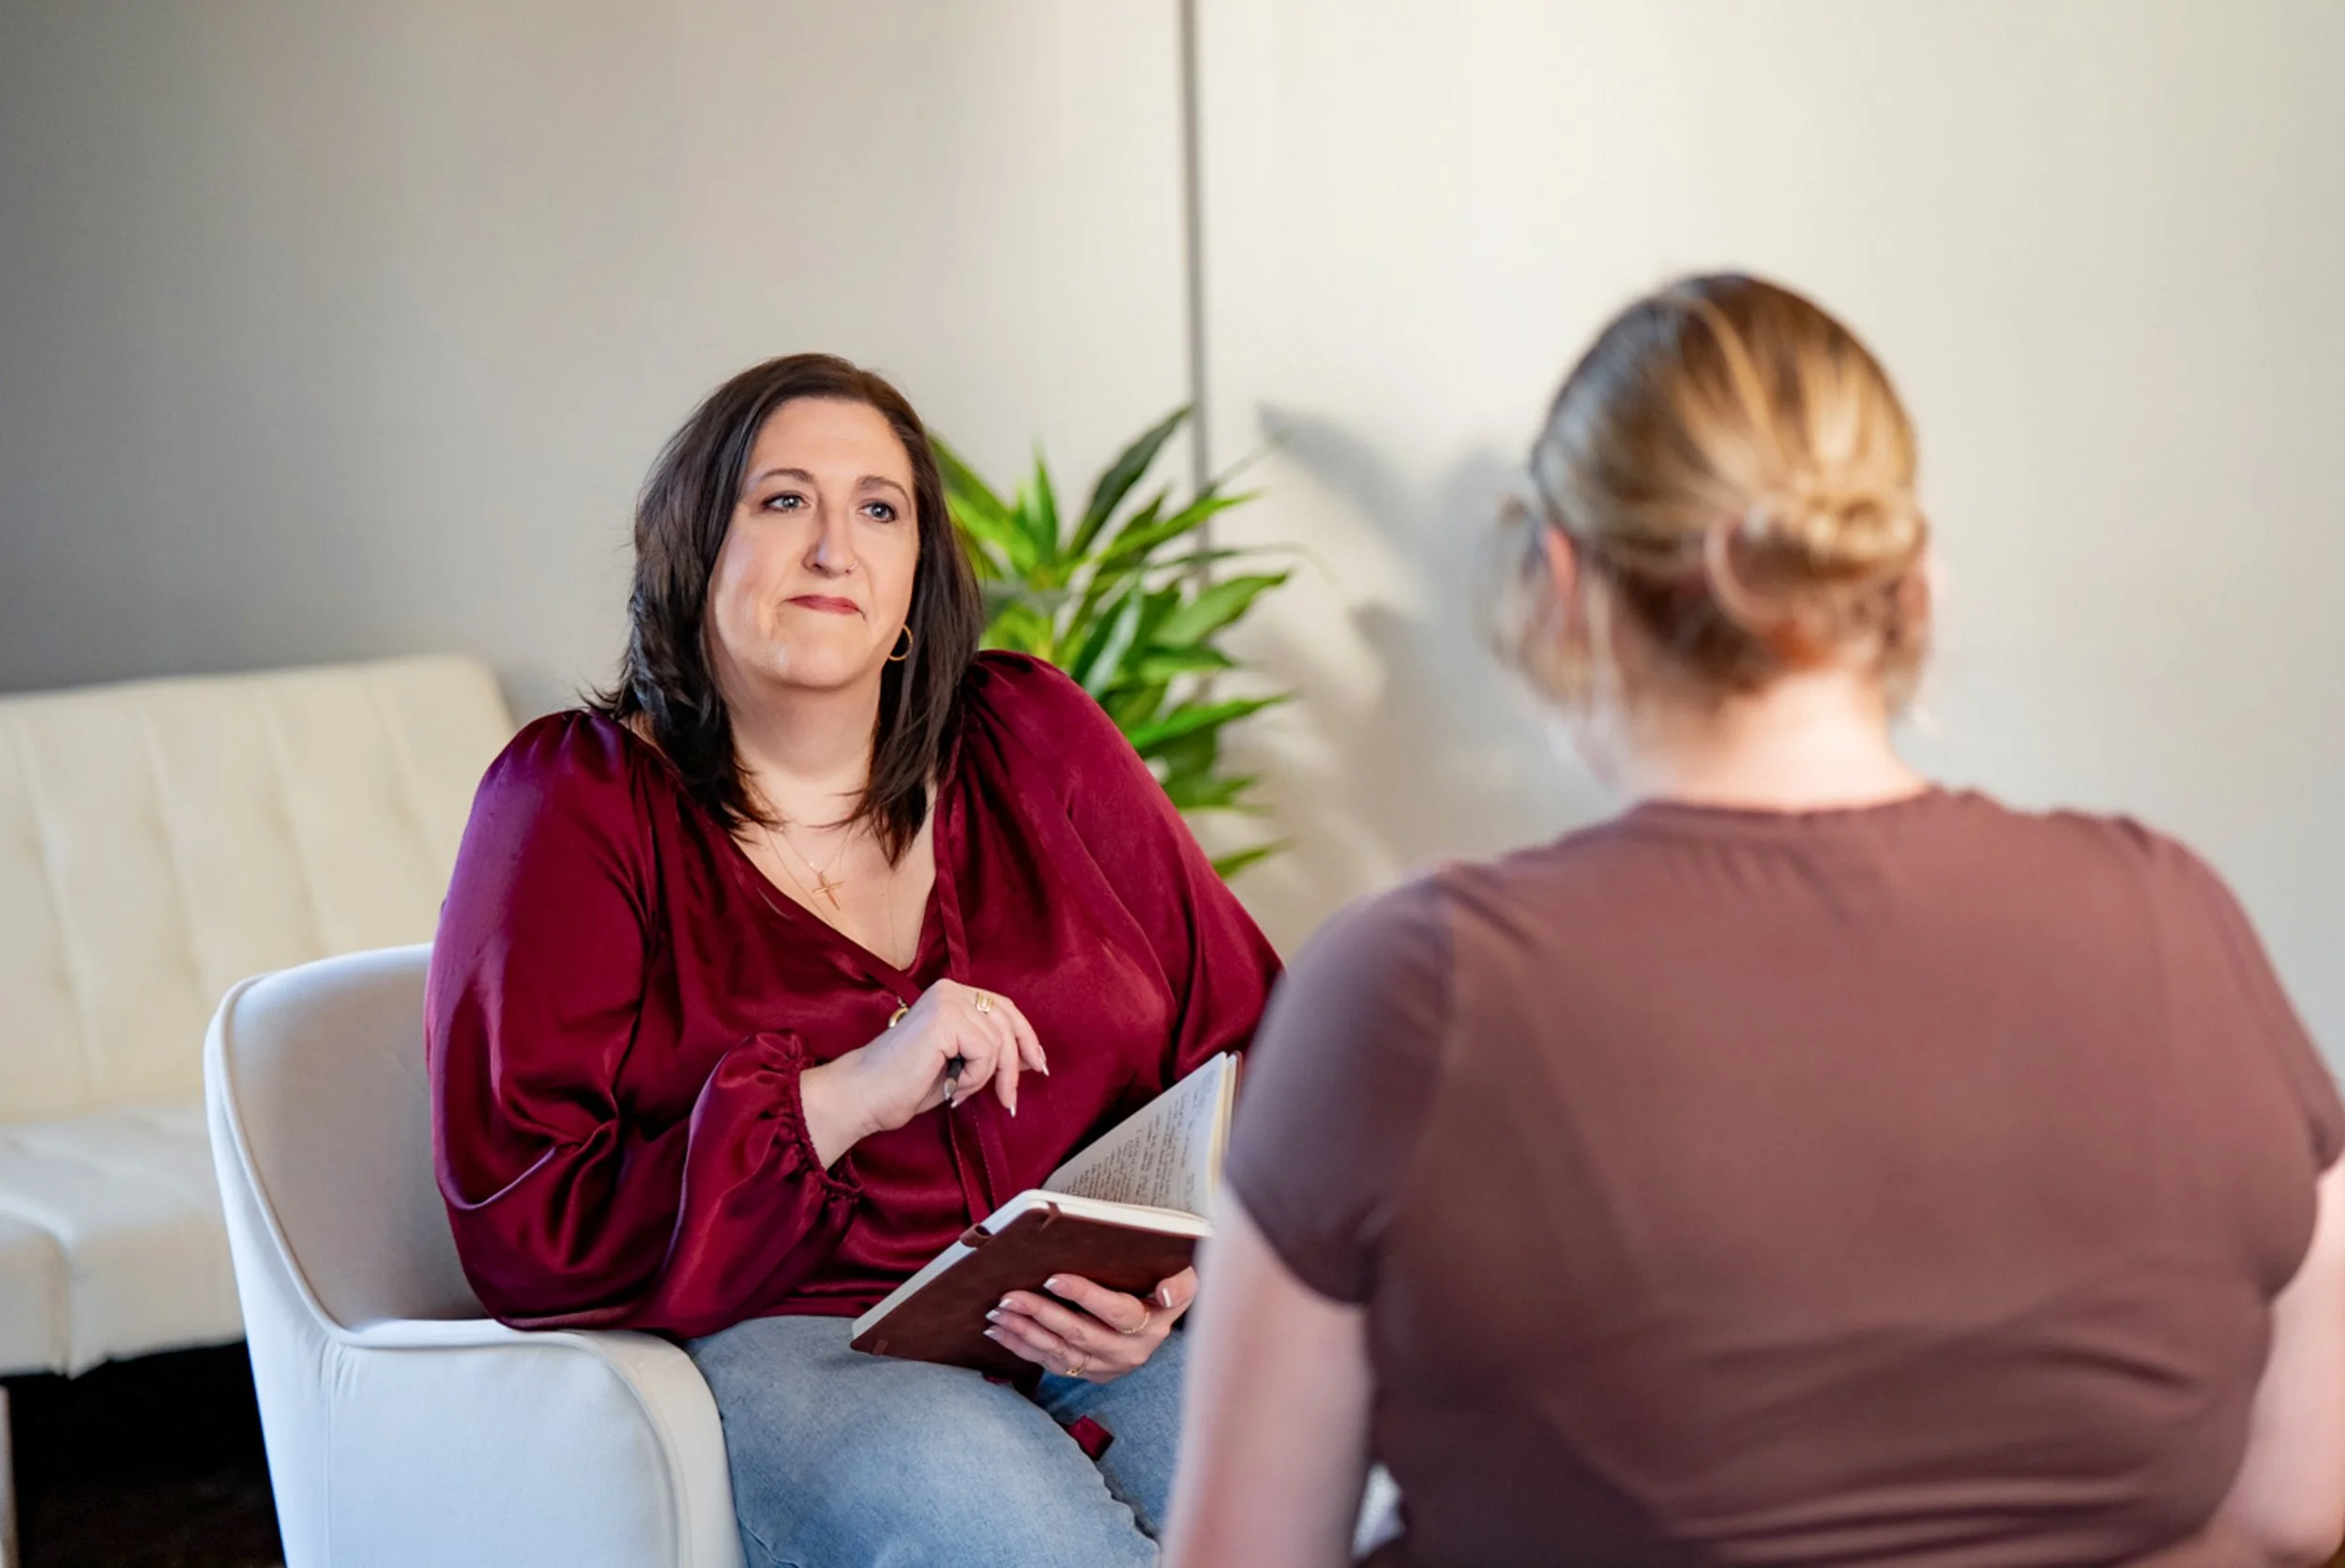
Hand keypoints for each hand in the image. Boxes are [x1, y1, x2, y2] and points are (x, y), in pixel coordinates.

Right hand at [801, 982, 1045, 1164]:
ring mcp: (947, 1001)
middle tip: (1009, 1099)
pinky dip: (974, 1077)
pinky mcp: (945, 1018)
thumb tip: (1031, 1056)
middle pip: (1008, 1022)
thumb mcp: (960, 1064)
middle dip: (1015, 1064)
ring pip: (999, 1042)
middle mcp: (950, 990)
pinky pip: (985, 1052)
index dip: (1025, 1037)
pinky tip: (950, 1086)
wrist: (865, 1095)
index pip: (1005, 1009)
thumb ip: (990, 1052)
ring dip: (985, 1077)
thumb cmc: (906, 1085)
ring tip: (958, 1091)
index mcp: (952, 995)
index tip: (1037, 1066)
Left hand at [985, 1267, 1197, 1382]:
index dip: (1085, 1296)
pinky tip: (999, 1332)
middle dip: (1041, 1314)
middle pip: (1080, 1334)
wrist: (1164, 1321)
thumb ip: (1181, 1284)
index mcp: (1152, 1327)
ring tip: (997, 1313)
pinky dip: (1022, 1347)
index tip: (1053, 1278)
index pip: (1116, 1311)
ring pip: (1059, 1353)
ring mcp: (1106, 1367)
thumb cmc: (1168, 1287)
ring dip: (1024, 1333)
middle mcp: (1129, 1353)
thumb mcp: (1186, 1281)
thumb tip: (1165, 1293)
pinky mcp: (1088, 1373)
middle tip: (1010, 1296)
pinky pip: (1049, 1363)